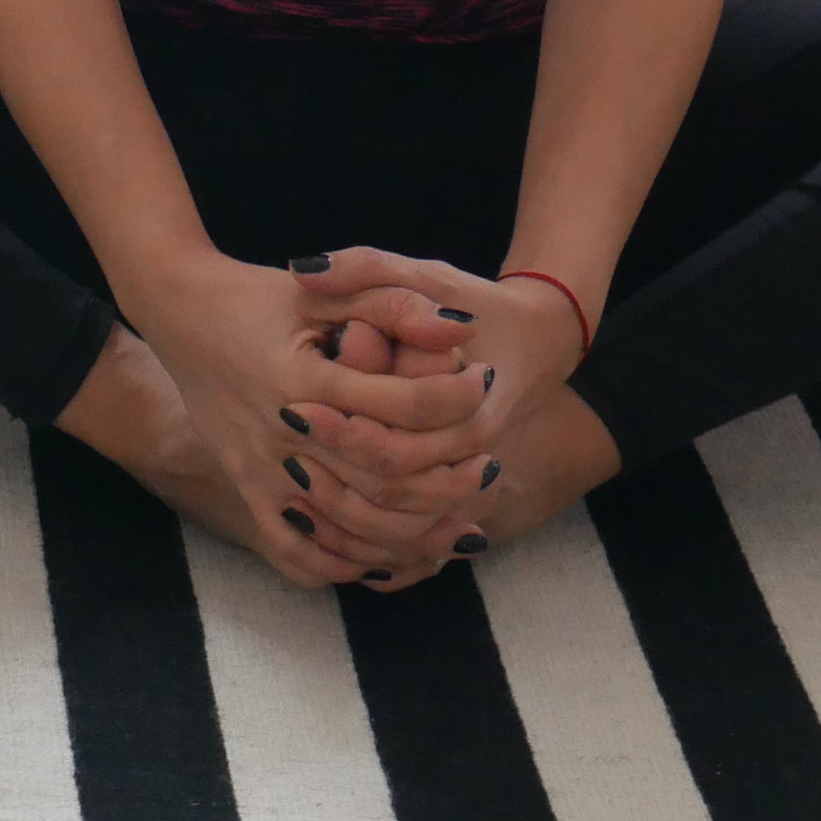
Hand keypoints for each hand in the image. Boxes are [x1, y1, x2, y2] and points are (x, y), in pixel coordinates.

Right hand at [123, 247, 493, 585]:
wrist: (177, 309)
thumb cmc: (256, 295)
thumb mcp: (325, 287)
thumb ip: (393, 304)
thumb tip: (462, 328)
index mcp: (304, 379)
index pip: (400, 405)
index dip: (453, 398)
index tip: (484, 382)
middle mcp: (282, 434)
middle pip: (383, 480)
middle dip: (449, 479)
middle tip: (488, 468)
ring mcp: (260, 471)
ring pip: (348, 528)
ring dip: (412, 535)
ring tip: (457, 524)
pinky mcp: (247, 490)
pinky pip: (295, 554)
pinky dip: (344, 566)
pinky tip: (384, 560)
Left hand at [298, 251, 585, 581]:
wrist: (536, 342)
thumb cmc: (471, 304)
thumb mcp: (425, 275)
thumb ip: (369, 270)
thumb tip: (304, 273)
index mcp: (473, 408)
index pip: (399, 445)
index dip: (343, 432)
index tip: (292, 408)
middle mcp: (477, 459)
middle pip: (396, 499)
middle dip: (334, 486)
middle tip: (284, 460)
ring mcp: (472, 490)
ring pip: (404, 538)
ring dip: (345, 528)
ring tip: (292, 499)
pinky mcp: (462, 505)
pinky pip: (414, 550)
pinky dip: (369, 550)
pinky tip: (322, 530)